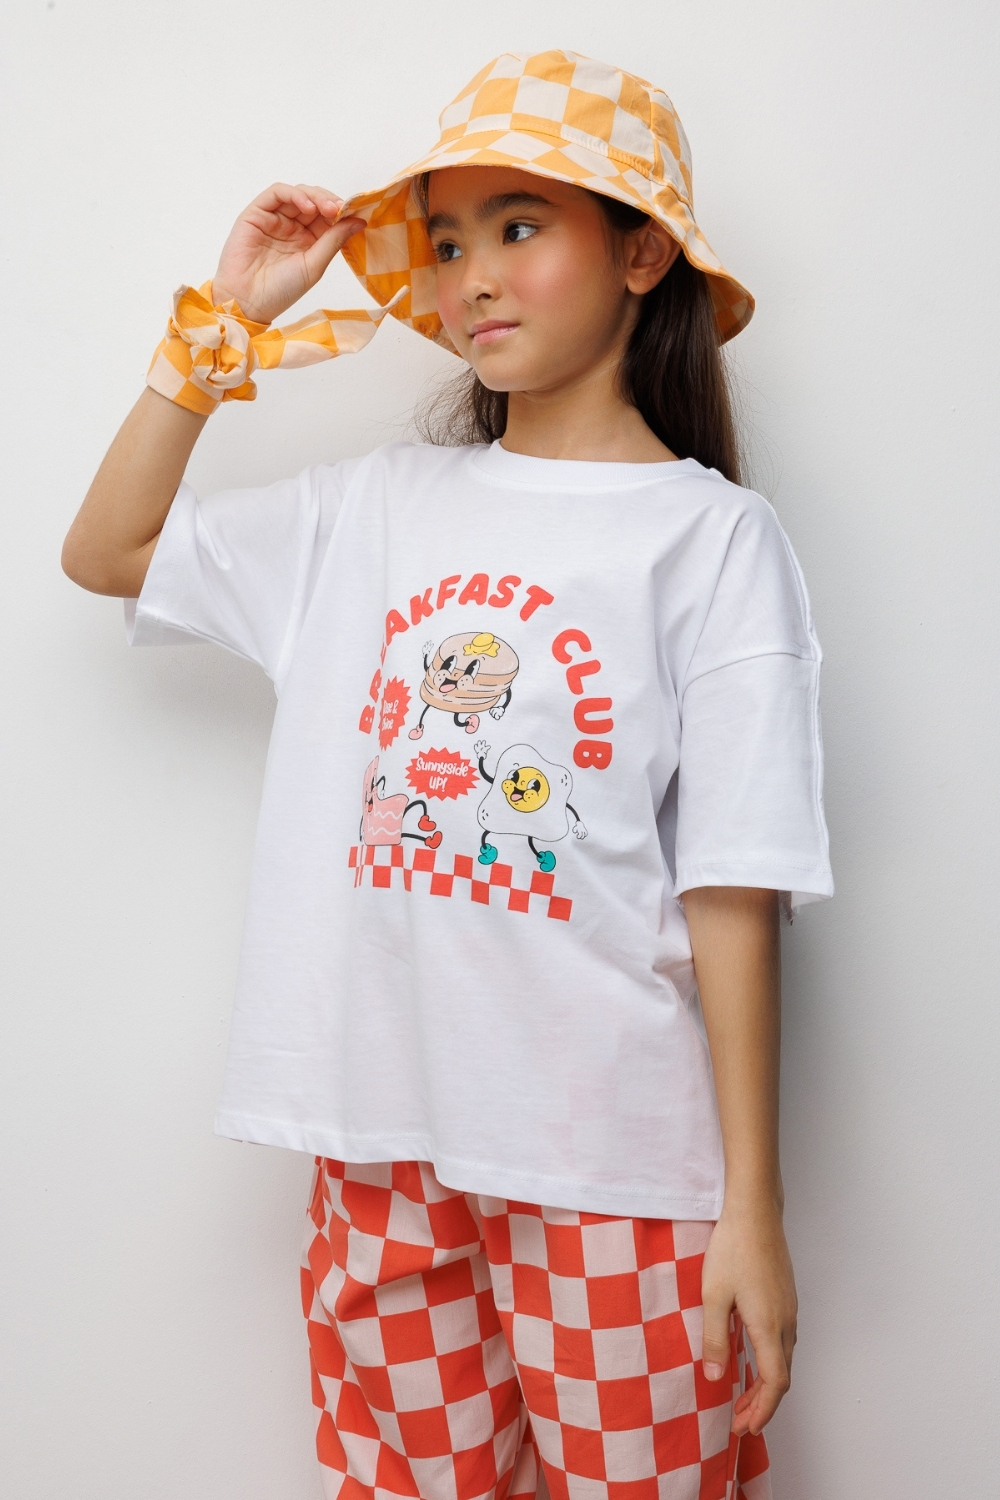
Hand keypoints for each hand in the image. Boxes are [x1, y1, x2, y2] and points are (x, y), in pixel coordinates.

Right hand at [211, 183, 364, 324]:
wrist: (248, 301)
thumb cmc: (280, 291)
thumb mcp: (315, 266)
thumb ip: (334, 240)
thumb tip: (359, 221)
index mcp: (308, 240)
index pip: (327, 216)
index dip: (342, 212)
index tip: (356, 212)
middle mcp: (292, 226)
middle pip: (314, 201)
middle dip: (330, 201)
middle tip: (341, 208)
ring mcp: (275, 218)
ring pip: (298, 194)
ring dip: (315, 196)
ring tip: (328, 208)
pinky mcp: (257, 212)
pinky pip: (277, 193)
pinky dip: (294, 194)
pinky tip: (308, 206)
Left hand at [701, 1203, 796, 1436]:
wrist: (755, 1212)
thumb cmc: (732, 1249)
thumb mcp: (713, 1296)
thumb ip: (715, 1339)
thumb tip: (716, 1378)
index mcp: (769, 1326)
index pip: (775, 1383)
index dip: (762, 1411)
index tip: (746, 1428)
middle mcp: (786, 1321)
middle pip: (782, 1376)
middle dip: (762, 1404)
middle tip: (738, 1421)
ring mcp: (789, 1308)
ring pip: (785, 1358)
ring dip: (766, 1384)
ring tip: (743, 1397)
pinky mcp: (786, 1296)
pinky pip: (783, 1341)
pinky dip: (770, 1362)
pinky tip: (752, 1358)